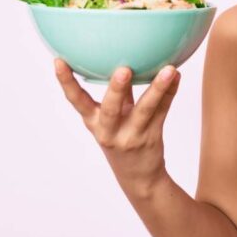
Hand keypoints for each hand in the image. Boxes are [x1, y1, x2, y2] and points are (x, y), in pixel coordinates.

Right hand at [53, 59, 180, 196]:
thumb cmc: (122, 137)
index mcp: (94, 122)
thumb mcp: (112, 119)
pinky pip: (163, 111)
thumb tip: (124, 58)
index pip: (76, 101)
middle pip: (111, 109)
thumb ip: (118, 93)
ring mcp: (132, 135)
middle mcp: (109, 131)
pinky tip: (177, 76)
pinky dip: (170, 92)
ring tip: (169, 70)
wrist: (139, 177)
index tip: (59, 60)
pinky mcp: (151, 137)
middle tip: (123, 70)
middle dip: (116, 89)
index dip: (66, 82)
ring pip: (145, 109)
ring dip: (157, 88)